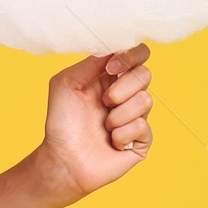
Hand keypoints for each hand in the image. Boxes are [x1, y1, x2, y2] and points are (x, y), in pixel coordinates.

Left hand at [33, 43, 153, 200]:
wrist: (64, 159)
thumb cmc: (62, 121)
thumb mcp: (67, 82)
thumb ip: (90, 63)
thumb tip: (112, 49)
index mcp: (110, 77)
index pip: (137, 55)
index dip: (130, 56)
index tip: (111, 67)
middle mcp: (126, 94)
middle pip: (145, 74)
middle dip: (122, 88)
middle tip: (104, 101)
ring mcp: (136, 117)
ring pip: (146, 101)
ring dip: (118, 115)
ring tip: (104, 126)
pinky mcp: (142, 140)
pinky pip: (143, 127)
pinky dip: (122, 135)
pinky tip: (111, 142)